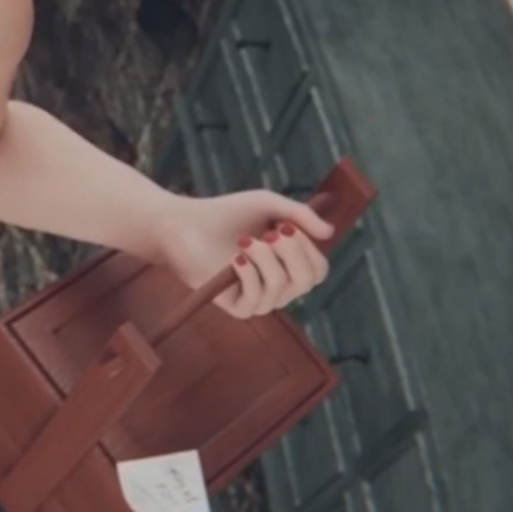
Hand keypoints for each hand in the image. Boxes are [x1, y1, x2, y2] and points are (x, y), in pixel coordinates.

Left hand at [154, 190, 335, 317]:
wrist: (183, 225)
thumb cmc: (226, 213)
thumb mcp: (268, 204)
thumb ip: (299, 214)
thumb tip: (329, 232)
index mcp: (288, 263)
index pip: (318, 270)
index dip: (309, 250)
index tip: (287, 226)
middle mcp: (278, 285)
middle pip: (307, 281)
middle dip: (293, 253)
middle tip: (272, 233)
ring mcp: (258, 298)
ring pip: (281, 287)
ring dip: (266, 259)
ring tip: (245, 241)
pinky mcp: (237, 307)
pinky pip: (257, 299)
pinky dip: (249, 275)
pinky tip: (235, 259)